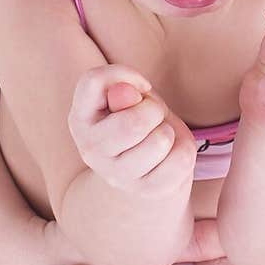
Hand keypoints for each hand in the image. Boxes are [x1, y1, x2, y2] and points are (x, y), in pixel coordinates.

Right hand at [68, 64, 195, 195]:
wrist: (147, 169)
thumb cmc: (138, 120)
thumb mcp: (132, 97)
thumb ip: (126, 88)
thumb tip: (126, 91)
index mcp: (81, 117)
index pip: (92, 81)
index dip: (123, 74)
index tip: (138, 88)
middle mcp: (91, 149)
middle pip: (132, 123)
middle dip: (154, 110)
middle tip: (153, 115)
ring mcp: (116, 175)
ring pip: (160, 141)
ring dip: (168, 131)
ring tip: (159, 135)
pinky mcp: (145, 190)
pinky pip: (181, 159)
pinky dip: (184, 149)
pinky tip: (169, 153)